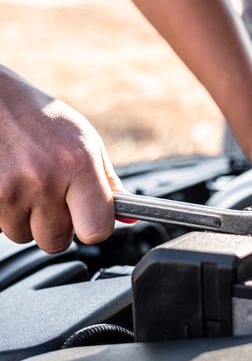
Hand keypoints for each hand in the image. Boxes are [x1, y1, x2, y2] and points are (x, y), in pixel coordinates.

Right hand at [0, 67, 121, 252]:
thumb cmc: (41, 119)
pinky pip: (0, 226)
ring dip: (26, 219)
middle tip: (52, 197)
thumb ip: (108, 184)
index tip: (89, 218)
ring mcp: (9, 190)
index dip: (94, 228)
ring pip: (24, 236)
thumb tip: (130, 219)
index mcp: (78, 165)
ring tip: (26, 185)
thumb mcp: (85, 142)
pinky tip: (8, 183)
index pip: (96, 230)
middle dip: (56, 226)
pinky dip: (4, 212)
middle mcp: (44, 180)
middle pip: (56, 242)